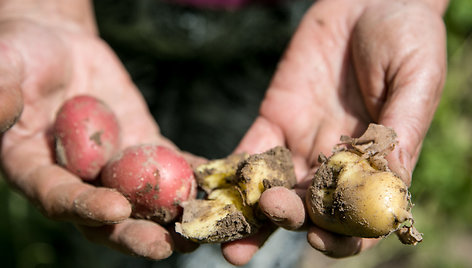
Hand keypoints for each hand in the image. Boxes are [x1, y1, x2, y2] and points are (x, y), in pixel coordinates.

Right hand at [0, 2, 197, 258]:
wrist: (59, 48)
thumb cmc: (21, 56)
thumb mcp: (3, 67)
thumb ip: (0, 93)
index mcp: (36, 171)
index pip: (58, 198)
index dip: (84, 207)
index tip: (115, 209)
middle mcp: (77, 178)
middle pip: (107, 217)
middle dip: (137, 233)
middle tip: (166, 246)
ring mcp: (114, 165)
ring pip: (144, 198)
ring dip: (172, 215)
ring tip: (202, 227)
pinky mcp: (143, 145)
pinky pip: (169, 162)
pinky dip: (192, 173)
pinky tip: (215, 182)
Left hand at [222, 0, 446, 263]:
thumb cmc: (406, 36)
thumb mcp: (414, 81)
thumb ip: (400, 133)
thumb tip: (390, 188)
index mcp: (375, 164)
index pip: (358, 216)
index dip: (340, 235)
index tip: (319, 237)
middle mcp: (334, 164)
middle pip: (308, 209)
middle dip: (286, 220)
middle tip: (269, 213)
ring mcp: (300, 145)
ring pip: (273, 190)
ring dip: (249, 216)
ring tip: (225, 237)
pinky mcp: (273, 121)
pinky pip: (249, 154)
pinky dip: (232, 174)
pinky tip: (215, 188)